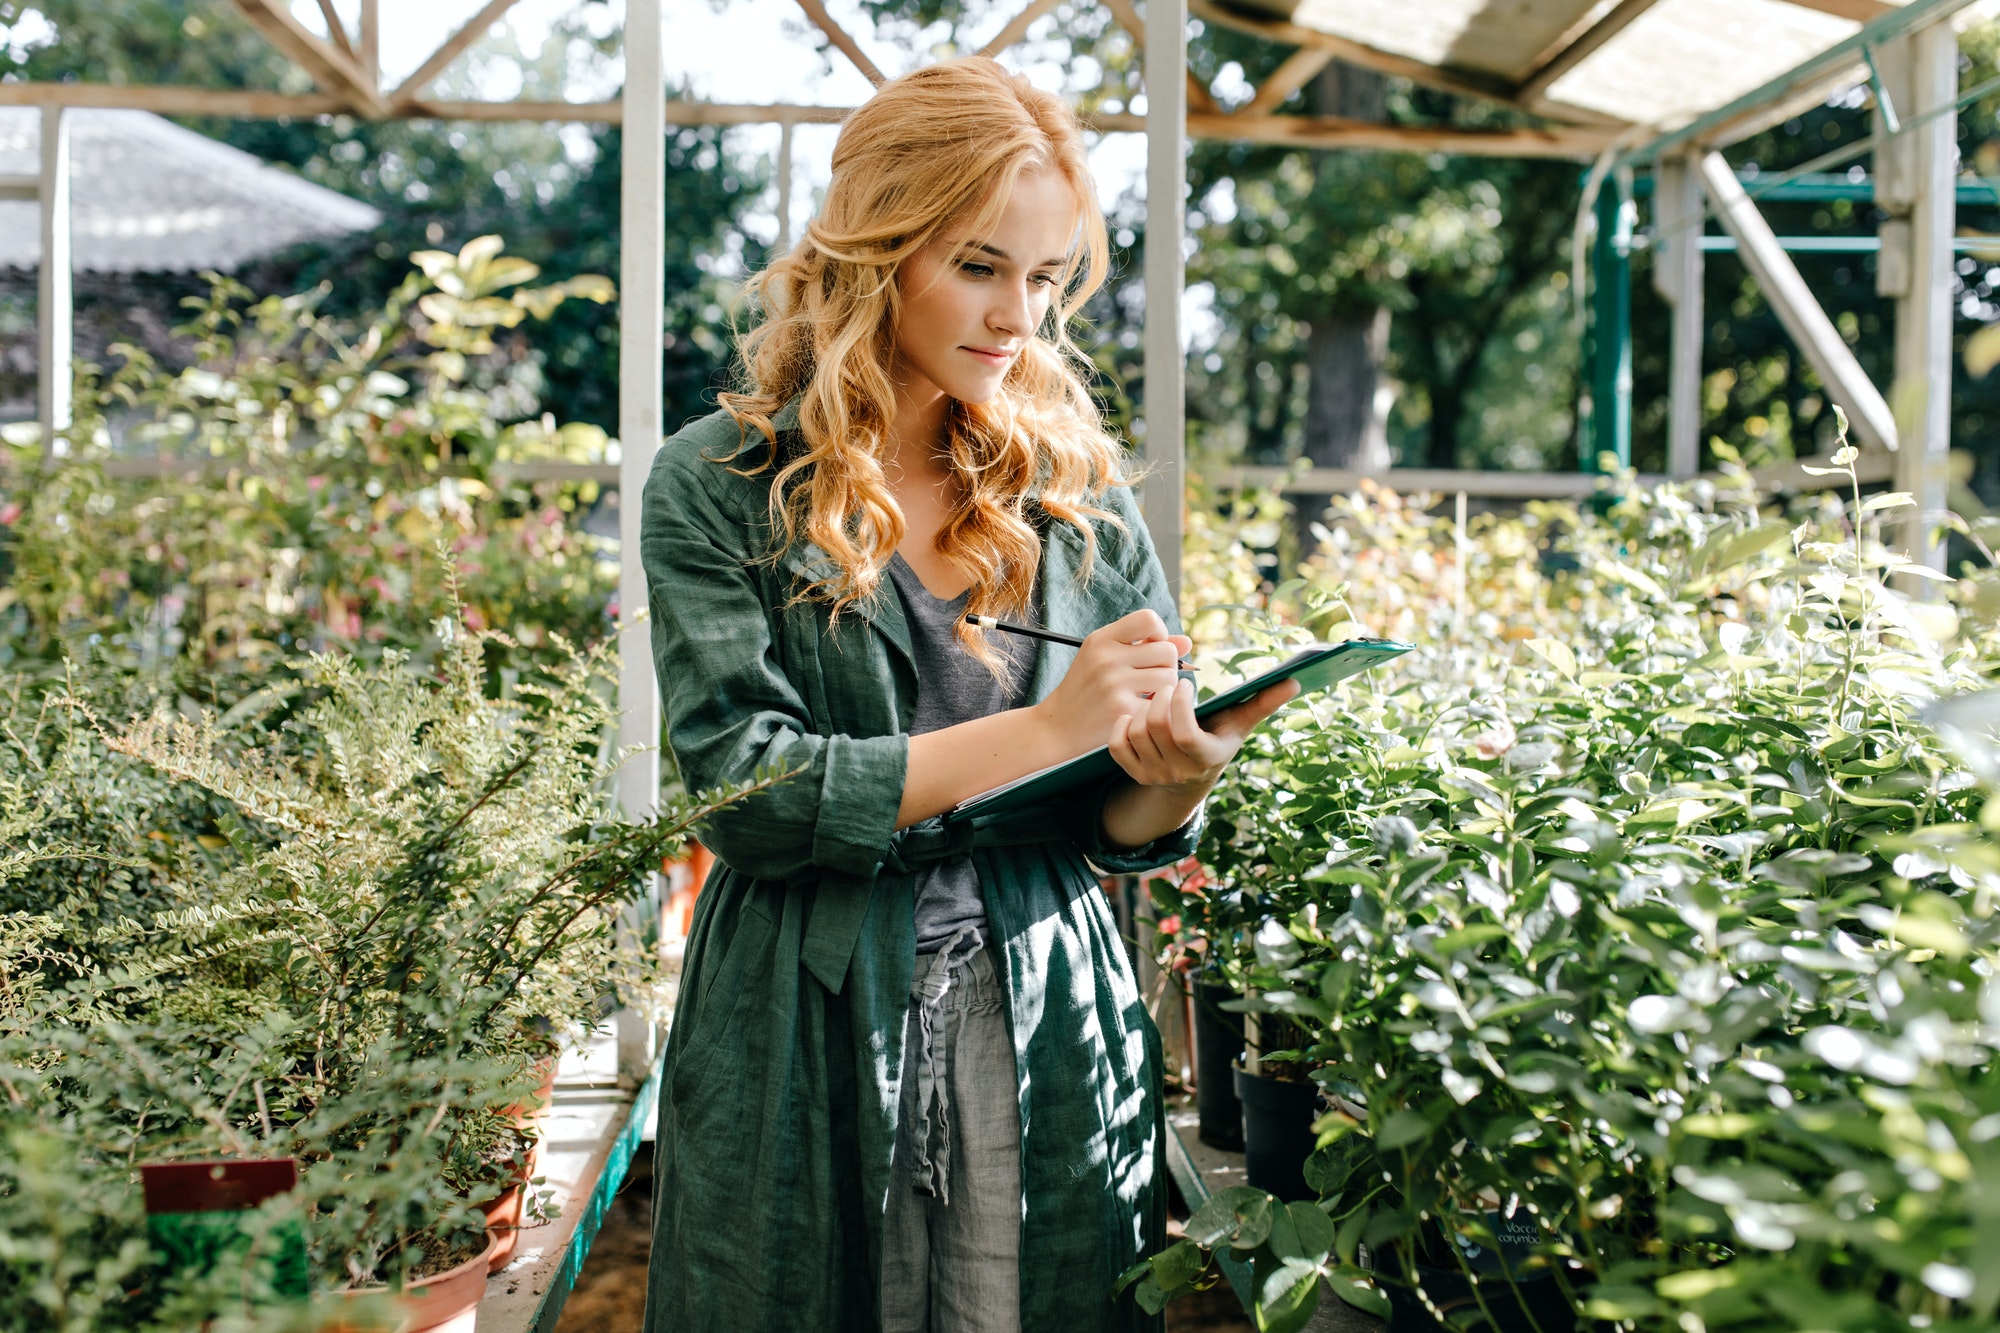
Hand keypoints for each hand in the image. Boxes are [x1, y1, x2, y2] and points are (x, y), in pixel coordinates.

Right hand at [1028, 609, 1191, 751]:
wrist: (1059, 727)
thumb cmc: (1087, 689)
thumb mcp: (1105, 658)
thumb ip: (1145, 645)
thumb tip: (1188, 642)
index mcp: (1101, 639)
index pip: (1149, 619)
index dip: (1159, 633)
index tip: (1152, 648)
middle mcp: (1106, 658)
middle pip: (1167, 651)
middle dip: (1166, 666)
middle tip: (1151, 678)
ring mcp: (1114, 684)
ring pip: (1169, 677)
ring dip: (1165, 688)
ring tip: (1146, 693)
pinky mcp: (1123, 710)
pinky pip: (1161, 702)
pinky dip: (1156, 708)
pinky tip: (1140, 710)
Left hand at [1108, 675, 1299, 793]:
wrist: (1192, 779)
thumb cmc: (1218, 739)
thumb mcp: (1240, 724)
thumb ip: (1263, 703)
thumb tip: (1294, 681)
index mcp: (1205, 758)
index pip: (1183, 733)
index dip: (1179, 704)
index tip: (1184, 684)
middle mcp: (1177, 772)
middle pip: (1155, 726)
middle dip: (1159, 697)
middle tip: (1168, 686)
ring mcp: (1153, 775)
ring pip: (1135, 731)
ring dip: (1142, 707)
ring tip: (1156, 700)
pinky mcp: (1134, 773)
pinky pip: (1117, 744)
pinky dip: (1122, 723)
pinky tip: (1137, 714)